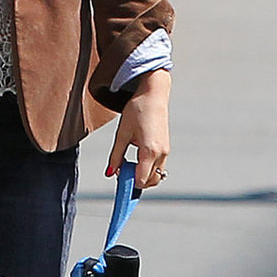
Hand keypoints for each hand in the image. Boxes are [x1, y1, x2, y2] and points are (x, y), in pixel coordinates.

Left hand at [106, 68, 170, 189]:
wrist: (154, 94)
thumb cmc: (137, 110)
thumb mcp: (122, 134)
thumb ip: (116, 156)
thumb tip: (110, 173)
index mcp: (149, 151)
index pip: (141, 180)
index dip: (128, 182)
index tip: (118, 175)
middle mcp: (161, 154)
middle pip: (150, 181)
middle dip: (136, 181)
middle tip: (122, 169)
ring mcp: (166, 151)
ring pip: (156, 175)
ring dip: (143, 175)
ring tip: (128, 162)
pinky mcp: (166, 147)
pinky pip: (158, 166)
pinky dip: (148, 168)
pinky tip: (136, 157)